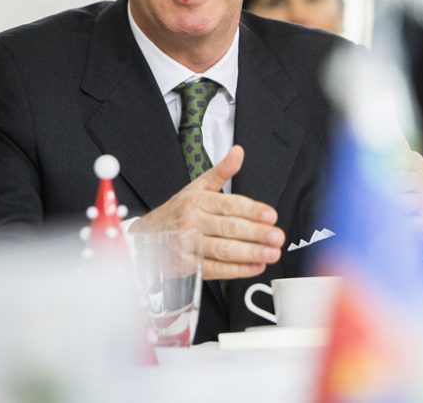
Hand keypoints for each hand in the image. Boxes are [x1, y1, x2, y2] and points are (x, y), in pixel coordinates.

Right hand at [132, 145, 284, 279]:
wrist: (145, 236)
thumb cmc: (177, 211)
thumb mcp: (196, 186)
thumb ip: (221, 171)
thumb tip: (238, 152)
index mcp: (197, 200)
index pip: (230, 205)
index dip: (252, 211)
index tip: (271, 216)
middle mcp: (192, 222)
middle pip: (229, 228)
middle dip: (256, 234)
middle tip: (277, 237)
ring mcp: (188, 245)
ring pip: (223, 250)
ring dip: (250, 253)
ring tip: (272, 254)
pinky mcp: (187, 266)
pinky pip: (214, 269)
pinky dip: (237, 270)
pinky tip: (255, 267)